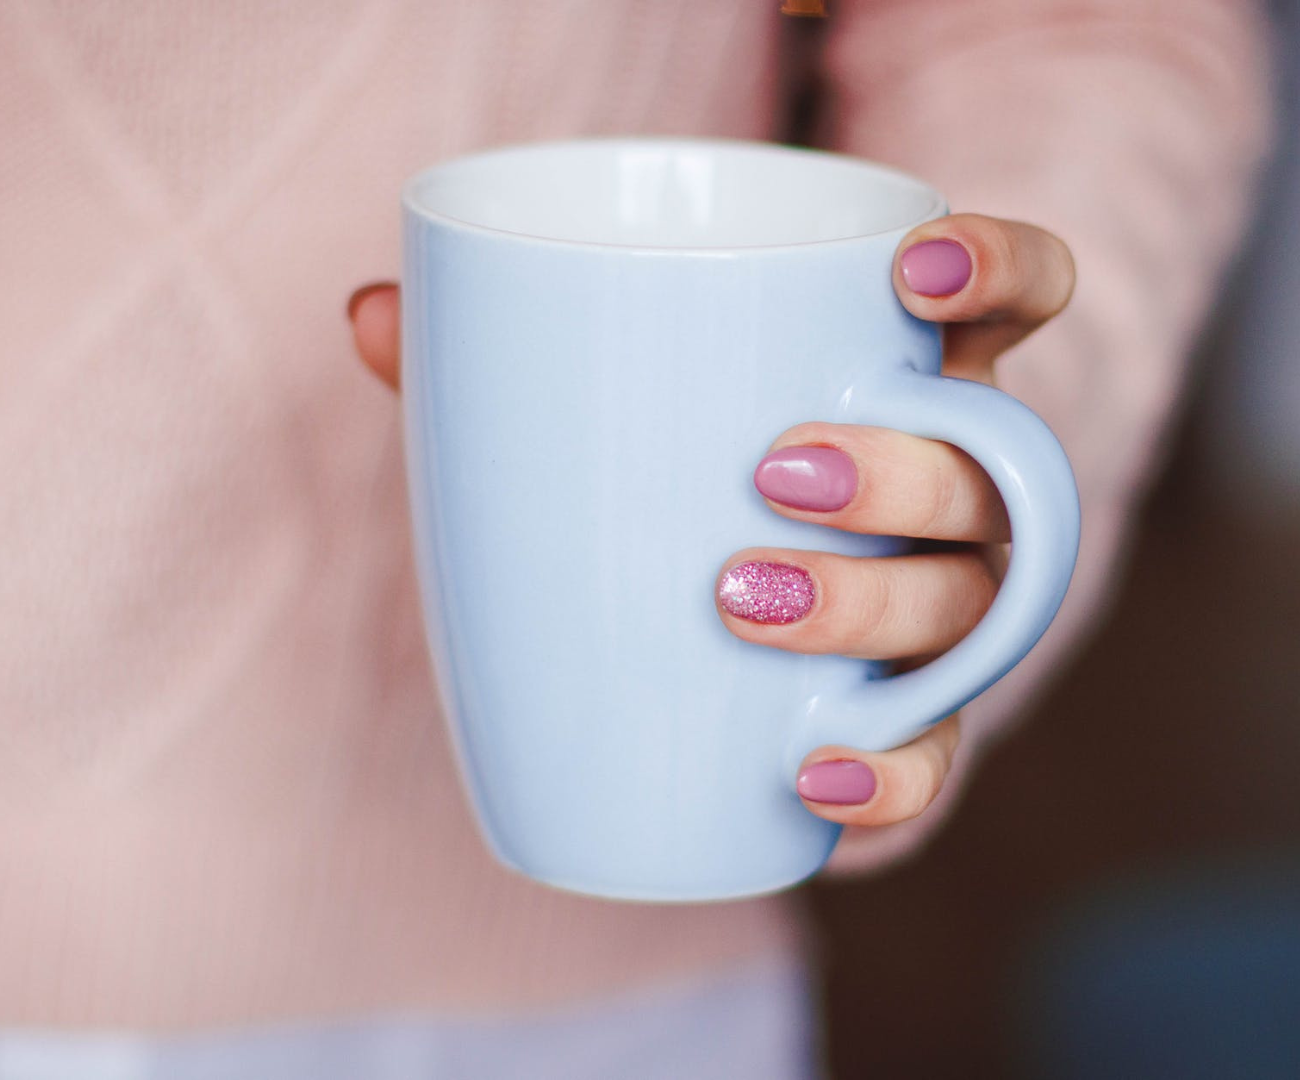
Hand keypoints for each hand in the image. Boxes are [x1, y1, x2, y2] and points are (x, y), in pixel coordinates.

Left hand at [347, 213, 1073, 853]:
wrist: (721, 640)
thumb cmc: (671, 487)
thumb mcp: (603, 410)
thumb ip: (499, 358)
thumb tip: (369, 314)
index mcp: (902, 383)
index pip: (1018, 300)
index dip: (1000, 272)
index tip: (910, 269)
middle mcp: (954, 494)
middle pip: (992, 469)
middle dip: (902, 466)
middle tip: (773, 470)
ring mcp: (947, 613)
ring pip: (970, 605)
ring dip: (872, 604)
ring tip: (739, 600)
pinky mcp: (916, 726)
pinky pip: (940, 754)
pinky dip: (892, 768)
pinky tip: (809, 769)